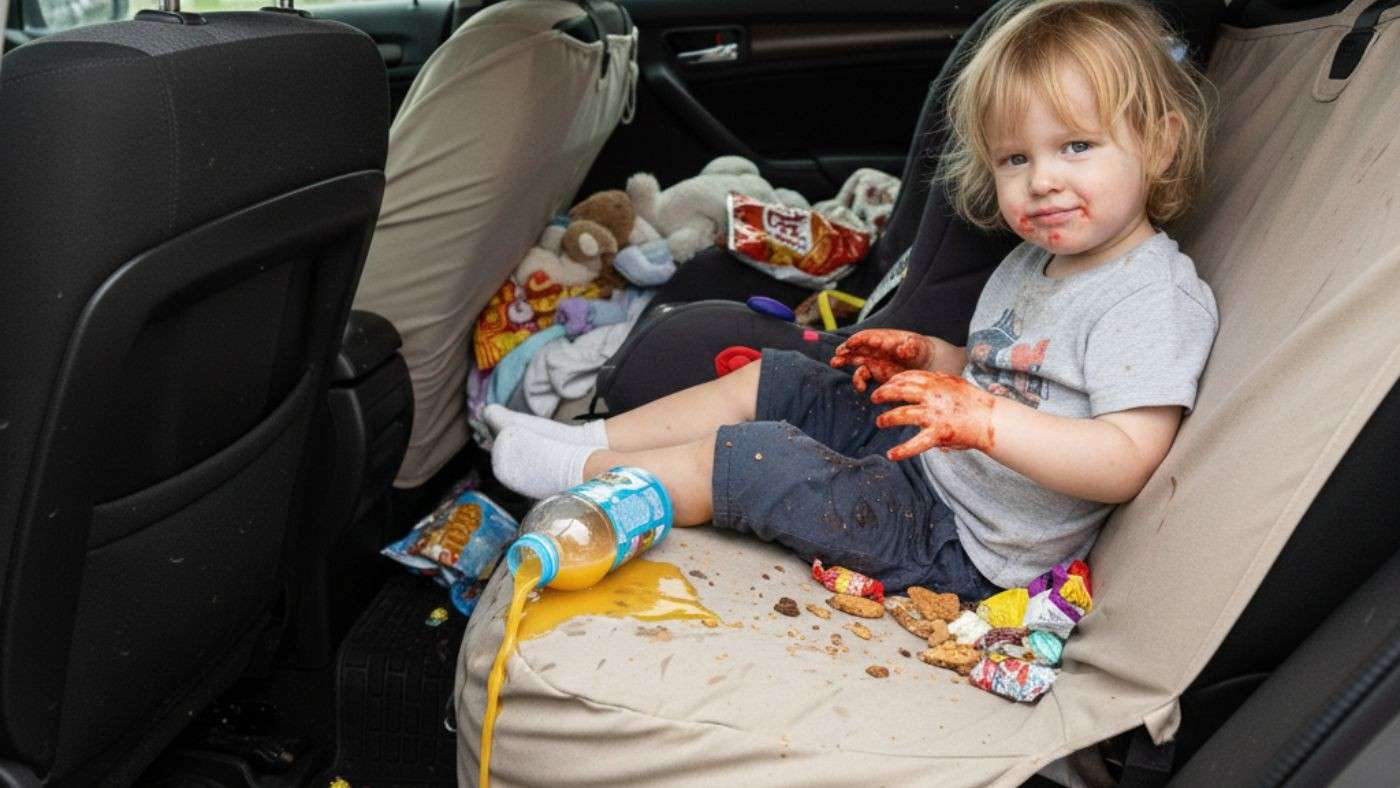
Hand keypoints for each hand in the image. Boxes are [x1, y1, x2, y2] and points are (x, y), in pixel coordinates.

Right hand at [830, 329, 938, 391]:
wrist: (923, 362)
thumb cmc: (919, 350)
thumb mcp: (917, 347)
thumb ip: (910, 347)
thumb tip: (902, 349)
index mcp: (883, 338)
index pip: (867, 336)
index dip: (859, 339)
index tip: (851, 343)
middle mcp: (875, 348)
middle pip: (856, 346)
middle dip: (846, 349)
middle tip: (838, 353)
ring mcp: (873, 360)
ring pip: (855, 359)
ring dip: (844, 360)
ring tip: (835, 362)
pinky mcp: (875, 372)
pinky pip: (862, 376)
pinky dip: (859, 381)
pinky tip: (861, 388)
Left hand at [870, 370, 997, 459]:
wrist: (991, 419)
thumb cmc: (976, 402)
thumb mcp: (956, 384)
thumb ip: (940, 381)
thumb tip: (927, 380)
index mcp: (936, 382)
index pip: (908, 377)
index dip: (894, 380)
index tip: (888, 384)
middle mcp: (932, 396)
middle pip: (900, 391)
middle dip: (884, 393)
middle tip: (874, 397)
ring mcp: (933, 415)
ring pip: (902, 414)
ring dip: (887, 418)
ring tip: (879, 422)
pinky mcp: (938, 433)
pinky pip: (915, 444)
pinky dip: (901, 451)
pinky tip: (891, 455)